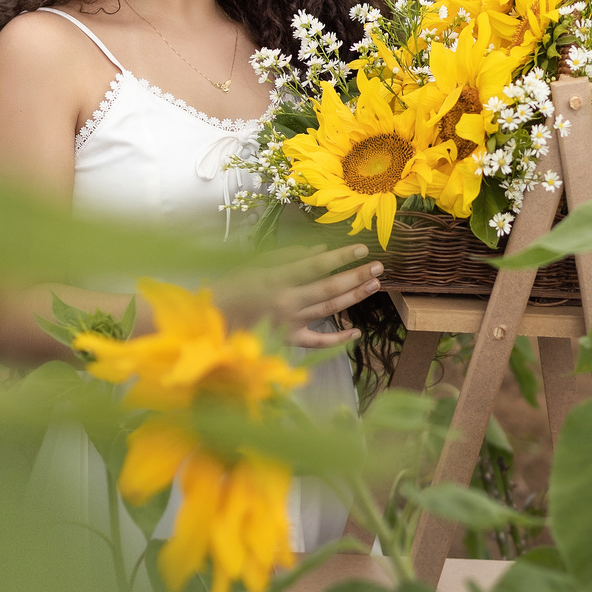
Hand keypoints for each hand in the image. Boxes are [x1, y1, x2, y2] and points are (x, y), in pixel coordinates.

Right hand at [219, 243, 383, 348]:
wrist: (212, 320)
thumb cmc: (233, 287)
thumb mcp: (255, 264)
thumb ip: (288, 256)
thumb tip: (320, 250)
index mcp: (276, 277)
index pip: (316, 265)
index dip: (341, 257)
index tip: (362, 249)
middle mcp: (286, 300)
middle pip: (329, 287)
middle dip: (356, 276)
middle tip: (379, 267)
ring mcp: (289, 322)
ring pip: (328, 309)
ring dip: (354, 297)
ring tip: (374, 285)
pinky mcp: (288, 340)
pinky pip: (317, 341)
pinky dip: (338, 339)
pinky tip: (357, 332)